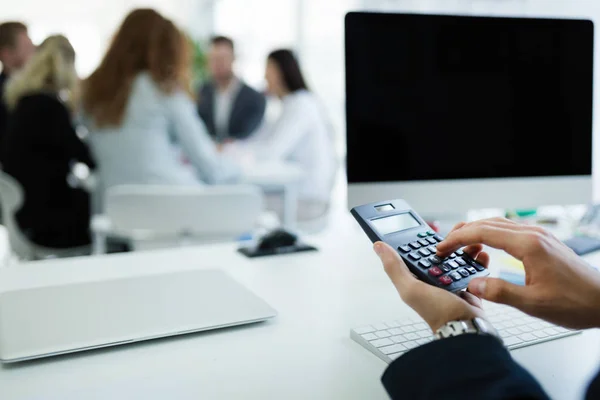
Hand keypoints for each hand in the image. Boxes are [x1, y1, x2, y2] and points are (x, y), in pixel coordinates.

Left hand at [373, 241, 489, 330]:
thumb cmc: (437, 312)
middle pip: (438, 253)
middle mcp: (432, 280)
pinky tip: (481, 255)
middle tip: (456, 232)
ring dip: (465, 249)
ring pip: (457, 258)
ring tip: (471, 241)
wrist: (467, 328)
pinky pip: (473, 269)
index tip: (428, 226)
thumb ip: (394, 267)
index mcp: (415, 279)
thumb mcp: (411, 288)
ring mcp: (451, 283)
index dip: (419, 240)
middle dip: (447, 242)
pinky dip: (477, 261)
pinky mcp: (468, 287)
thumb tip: (378, 246)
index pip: (414, 253)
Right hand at [437, 218, 599, 328]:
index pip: (482, 232)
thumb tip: (474, 285)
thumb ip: (500, 293)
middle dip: (461, 233)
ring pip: (498, 225)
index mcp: (528, 245)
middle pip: (487, 223)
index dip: (457, 239)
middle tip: (444, 247)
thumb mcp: (534, 304)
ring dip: (475, 232)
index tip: (442, 248)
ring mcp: (539, 236)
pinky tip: (486, 249)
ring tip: (460, 248)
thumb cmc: (577, 302)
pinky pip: (509, 231)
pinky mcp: (543, 242)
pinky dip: (490, 236)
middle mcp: (533, 235)